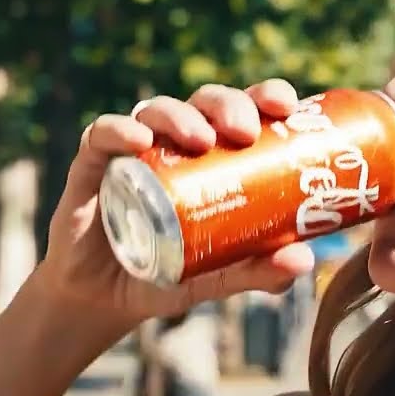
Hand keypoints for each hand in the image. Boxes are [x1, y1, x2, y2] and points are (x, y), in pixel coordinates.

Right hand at [33, 79, 316, 334]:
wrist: (105, 299)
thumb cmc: (170, 272)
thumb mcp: (218, 276)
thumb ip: (257, 270)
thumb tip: (303, 261)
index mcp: (216, 154)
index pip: (245, 110)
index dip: (265, 96)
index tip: (286, 106)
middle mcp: (177, 142)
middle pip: (206, 102)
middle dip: (229, 105)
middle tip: (245, 131)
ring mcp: (134, 149)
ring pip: (158, 110)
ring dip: (181, 116)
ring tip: (201, 140)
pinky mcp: (91, 165)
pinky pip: (102, 136)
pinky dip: (120, 130)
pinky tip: (139, 140)